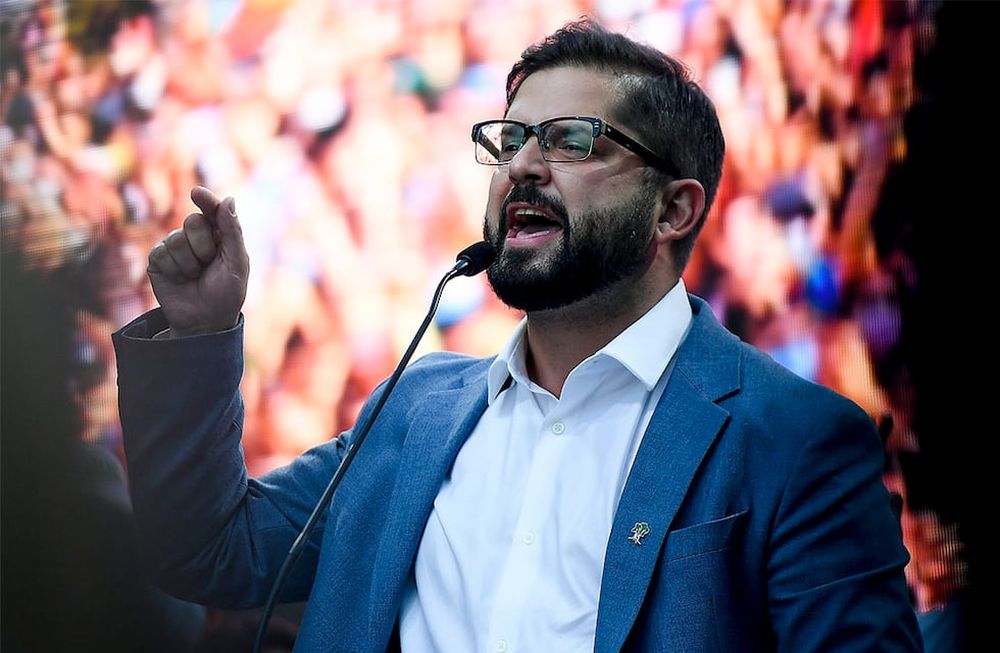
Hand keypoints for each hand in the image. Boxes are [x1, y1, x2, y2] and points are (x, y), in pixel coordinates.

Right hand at [147, 186, 249, 336]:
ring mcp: (175, 247)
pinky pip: (161, 252)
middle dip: (203, 245)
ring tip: (195, 276)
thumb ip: (232, 232)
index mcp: (219, 236)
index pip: (212, 211)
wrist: (204, 322)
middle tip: (208, 263)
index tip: (197, 193)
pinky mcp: (158, 260)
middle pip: (193, 221)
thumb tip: (228, 199)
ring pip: (176, 238)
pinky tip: (180, 280)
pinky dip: (174, 269)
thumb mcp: (237, 263)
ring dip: (189, 262)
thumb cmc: (226, 294)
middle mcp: (196, 238)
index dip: (206, 201)